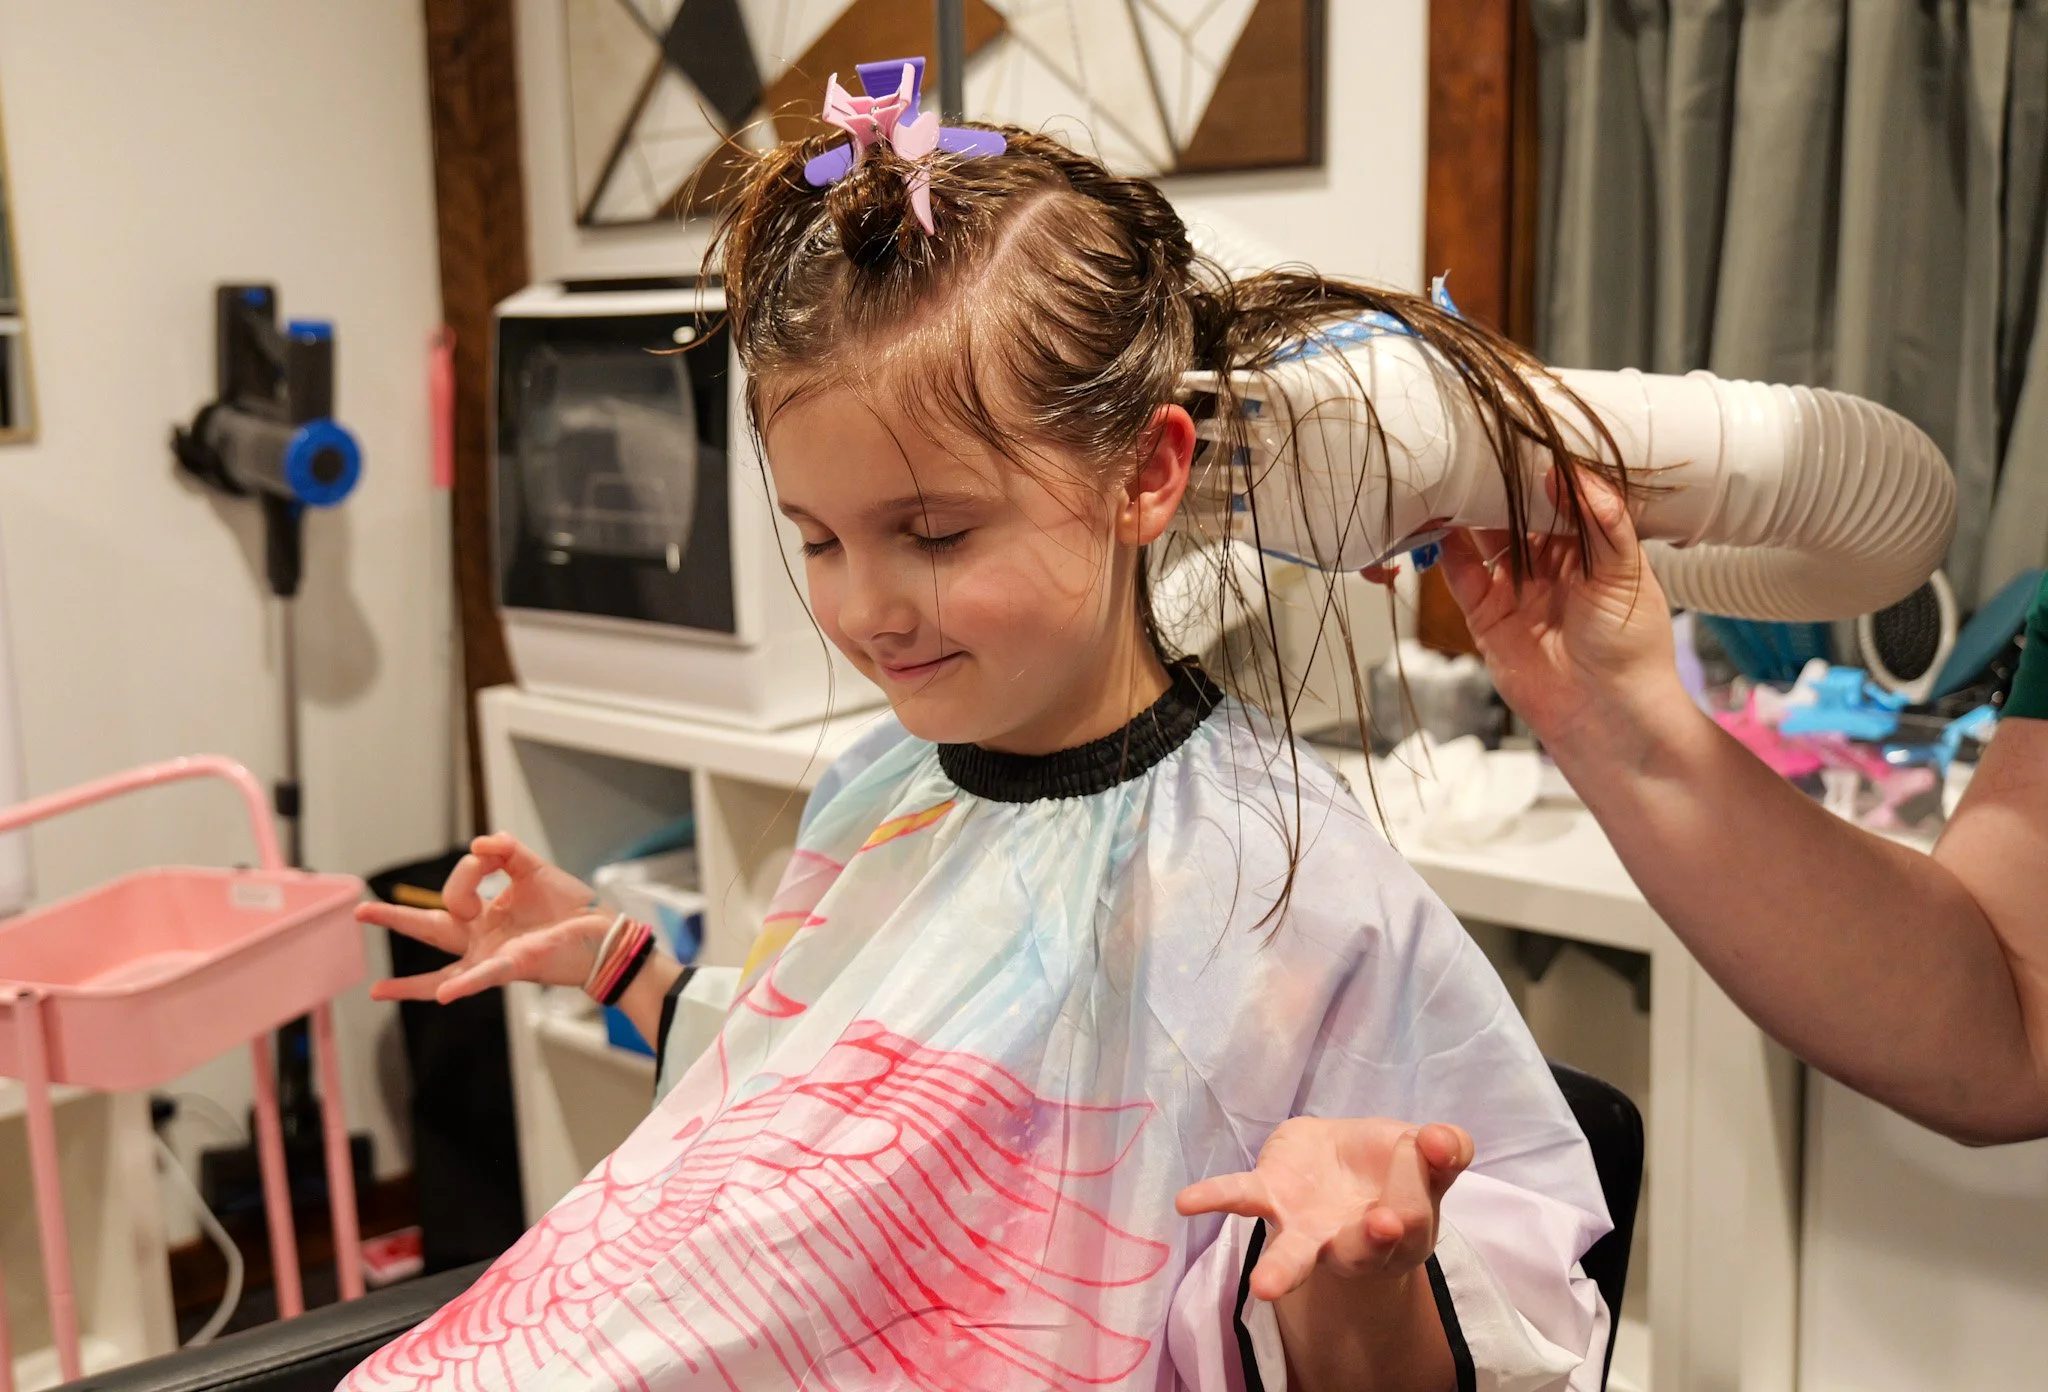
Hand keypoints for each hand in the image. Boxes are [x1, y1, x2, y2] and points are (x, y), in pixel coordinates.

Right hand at [357, 832, 605, 1003]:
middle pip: (430, 928)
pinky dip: (462, 986)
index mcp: (485, 915)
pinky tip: (442, 995)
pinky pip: (483, 977)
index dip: (469, 867)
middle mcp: (482, 939)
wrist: (602, 931)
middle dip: (394, 920)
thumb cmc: (568, 906)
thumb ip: (505, 851)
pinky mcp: (514, 967)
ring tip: (376, 991)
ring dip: (411, 984)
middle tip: (360, 911)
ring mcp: (493, 957)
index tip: (489, 854)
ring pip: (445, 971)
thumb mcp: (533, 868)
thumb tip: (479, 843)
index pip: (456, 888)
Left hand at [1176, 1117, 1472, 1301]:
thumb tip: (1440, 1140)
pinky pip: (1241, 1198)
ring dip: (1284, 1268)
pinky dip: (1213, 1198)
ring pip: (1297, 1253)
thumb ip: (1445, 1148)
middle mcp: (1353, 1241)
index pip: (1412, 1210)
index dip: (1420, 1177)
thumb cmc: (1394, 1165)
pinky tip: (1185, 1202)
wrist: (1345, 1156)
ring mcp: (1307, 1226)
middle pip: (1363, 1252)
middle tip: (1381, 1227)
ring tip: (1266, 1288)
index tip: (1428, 1145)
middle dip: (1372, 1242)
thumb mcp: (1429, 1150)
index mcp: (1401, 1230)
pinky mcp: (1272, 1196)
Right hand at [1437, 469, 1679, 745]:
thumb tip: (1572, 473)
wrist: (1608, 716)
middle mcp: (1549, 561)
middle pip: (1514, 509)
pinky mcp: (1485, 614)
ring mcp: (1514, 586)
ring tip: (1450, 477)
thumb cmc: (1633, 649)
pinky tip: (1439, 523)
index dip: (1539, 466)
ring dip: (1465, 510)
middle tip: (1475, 447)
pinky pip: (1460, 573)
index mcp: (1589, 544)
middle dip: (1494, 482)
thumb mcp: (1627, 573)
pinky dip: (1446, 549)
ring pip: (1482, 536)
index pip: (1558, 493)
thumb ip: (1603, 521)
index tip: (1521, 435)